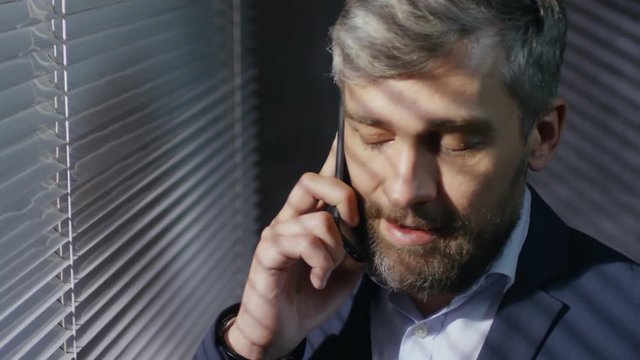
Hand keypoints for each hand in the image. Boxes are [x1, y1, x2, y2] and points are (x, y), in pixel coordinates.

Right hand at [226, 140, 364, 358]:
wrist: (282, 331)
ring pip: (318, 222)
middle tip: (353, 223)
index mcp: (305, 218)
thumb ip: (355, 246)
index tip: (351, 165)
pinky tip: (318, 279)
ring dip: (334, 252)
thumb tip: (373, 229)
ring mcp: (276, 233)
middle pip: (312, 181)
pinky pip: (304, 243)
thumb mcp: (345, 270)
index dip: (335, 165)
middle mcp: (288, 219)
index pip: (319, 181)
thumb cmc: (310, 298)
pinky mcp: (267, 252)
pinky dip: (320, 262)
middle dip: (342, 196)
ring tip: (327, 272)